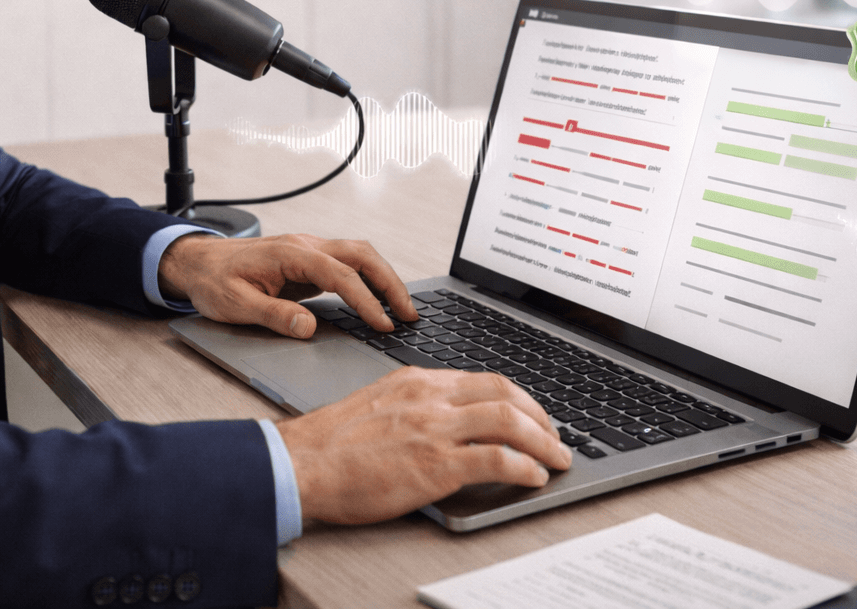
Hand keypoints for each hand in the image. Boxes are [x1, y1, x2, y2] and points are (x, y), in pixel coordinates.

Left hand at [158, 232, 417, 337]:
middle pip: (362, 255)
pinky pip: (349, 265)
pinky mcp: (309, 262)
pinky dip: (370, 280)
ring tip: (403, 310)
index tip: (382, 324)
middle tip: (410, 315)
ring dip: (385, 279)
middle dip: (390, 283)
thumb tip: (309, 327)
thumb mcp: (237, 304)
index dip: (365, 301)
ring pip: (360, 255)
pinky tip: (378, 301)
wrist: (197, 262)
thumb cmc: (214, 281)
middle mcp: (306, 246)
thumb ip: (274, 315)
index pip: (340, 275)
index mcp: (291, 254)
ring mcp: (309, 251)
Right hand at [275, 367, 571, 524]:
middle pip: (506, 392)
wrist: (301, 464)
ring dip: (543, 441)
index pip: (483, 380)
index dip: (518, 398)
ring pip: (509, 420)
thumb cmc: (330, 445)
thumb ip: (415, 407)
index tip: (531, 415)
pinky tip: (533, 477)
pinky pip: (496, 459)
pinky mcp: (434, 464)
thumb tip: (447, 424)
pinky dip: (524, 467)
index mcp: (417, 380)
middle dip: (540, 415)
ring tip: (556, 459)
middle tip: (554, 437)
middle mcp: (430, 397)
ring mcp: (434, 428)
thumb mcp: (378, 407)